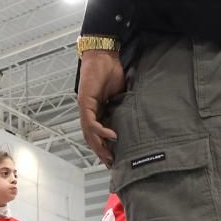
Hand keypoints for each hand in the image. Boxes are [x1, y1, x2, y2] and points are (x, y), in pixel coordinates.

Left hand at [77, 49, 125, 166]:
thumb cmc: (111, 71)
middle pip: (91, 137)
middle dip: (101, 152)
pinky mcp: (84, 101)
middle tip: (111, 164)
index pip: (98, 133)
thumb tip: (135, 118)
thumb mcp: (120, 94)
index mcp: (97, 110)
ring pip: (89, 133)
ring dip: (99, 146)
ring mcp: (85, 107)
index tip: (114, 158)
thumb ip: (123, 107)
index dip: (105, 147)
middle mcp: (88, 111)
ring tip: (110, 156)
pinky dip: (100, 130)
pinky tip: (110, 136)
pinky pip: (91, 121)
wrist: (103, 55)